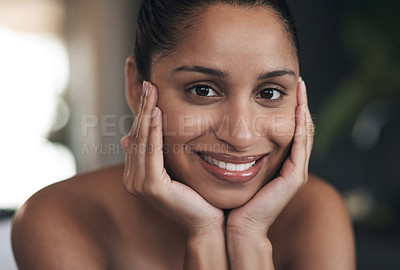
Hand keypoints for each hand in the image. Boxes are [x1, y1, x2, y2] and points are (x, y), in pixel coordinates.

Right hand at [121, 81, 223, 234]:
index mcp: (137, 174)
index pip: (138, 137)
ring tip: (151, 89)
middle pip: (137, 135)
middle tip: (148, 82)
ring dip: (147, 113)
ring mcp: (139, 184)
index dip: (143, 112)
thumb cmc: (197, 196)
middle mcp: (132, 178)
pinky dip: (154, 132)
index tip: (149, 89)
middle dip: (143, 107)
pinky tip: (157, 112)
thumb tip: (130, 138)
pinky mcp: (151, 187)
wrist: (208, 223)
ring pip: (142, 140)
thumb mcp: (176, 168)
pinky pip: (152, 152)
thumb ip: (159, 152)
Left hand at [226, 79, 313, 237]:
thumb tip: (217, 129)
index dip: (288, 108)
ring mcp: (296, 171)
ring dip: (303, 109)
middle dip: (299, 104)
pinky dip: (301, 126)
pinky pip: (301, 146)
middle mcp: (291, 165)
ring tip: (300, 87)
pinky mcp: (295, 178)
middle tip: (296, 81)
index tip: (282, 87)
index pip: (288, 129)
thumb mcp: (233, 166)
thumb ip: (233, 149)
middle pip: (300, 128)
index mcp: (279, 162)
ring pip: (304, 133)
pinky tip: (298, 108)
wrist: (236, 225)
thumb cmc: (231, 198)